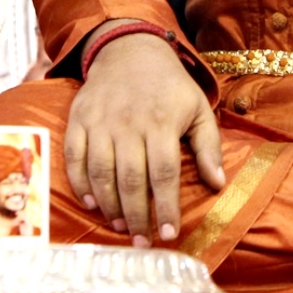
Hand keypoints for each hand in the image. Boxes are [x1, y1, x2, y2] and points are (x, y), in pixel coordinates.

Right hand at [64, 27, 225, 243]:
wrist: (129, 50)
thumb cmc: (169, 85)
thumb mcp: (198, 107)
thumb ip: (209, 146)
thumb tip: (218, 184)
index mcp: (162, 121)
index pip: (165, 172)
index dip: (167, 207)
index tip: (170, 235)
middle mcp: (129, 123)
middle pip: (131, 178)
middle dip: (137, 215)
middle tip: (142, 242)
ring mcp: (101, 121)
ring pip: (102, 171)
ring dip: (110, 205)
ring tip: (121, 228)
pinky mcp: (79, 119)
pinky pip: (74, 157)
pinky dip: (81, 183)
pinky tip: (92, 203)